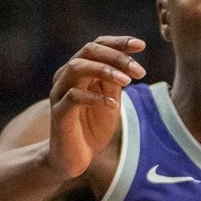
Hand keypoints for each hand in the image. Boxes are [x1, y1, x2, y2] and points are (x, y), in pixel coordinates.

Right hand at [48, 36, 145, 178]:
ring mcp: (60, 93)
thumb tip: (130, 63)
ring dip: (105, 71)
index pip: (97, 46)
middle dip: (116, 56)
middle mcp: (66, 76)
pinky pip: (73, 97)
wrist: (72, 158)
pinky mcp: (58, 113)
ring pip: (77, 68)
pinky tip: (113, 105)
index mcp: (79, 71)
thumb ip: (116, 83)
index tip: (142, 45)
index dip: (119, 42)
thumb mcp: (110, 101)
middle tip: (139, 71)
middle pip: (88, 51)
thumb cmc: (92, 127)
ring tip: (127, 82)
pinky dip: (95, 98)